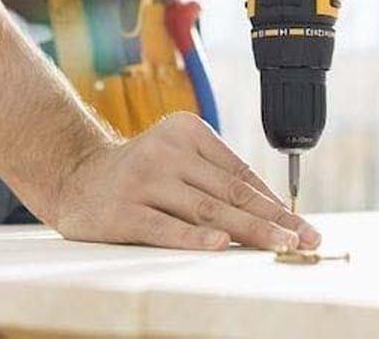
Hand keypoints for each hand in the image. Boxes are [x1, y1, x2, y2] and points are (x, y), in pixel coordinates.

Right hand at [52, 112, 319, 250]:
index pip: (240, 173)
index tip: (302, 225)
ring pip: (206, 210)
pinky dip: (195, 238)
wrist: (74, 176)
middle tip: (303, 239)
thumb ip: (215, 177)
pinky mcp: (123, 211)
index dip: (274, 202)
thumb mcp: (178, 159)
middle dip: (273, 219)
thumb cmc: (140, 174)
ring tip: (278, 245)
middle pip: (230, 193)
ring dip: (248, 231)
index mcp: (188, 131)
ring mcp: (144, 180)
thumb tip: (273, 211)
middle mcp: (167, 151)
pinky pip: (166, 228)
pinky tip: (221, 246)